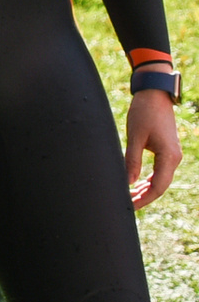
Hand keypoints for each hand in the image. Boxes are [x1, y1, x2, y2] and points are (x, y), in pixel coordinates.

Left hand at [125, 86, 180, 207]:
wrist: (155, 94)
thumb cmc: (144, 113)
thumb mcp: (135, 137)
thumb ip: (132, 160)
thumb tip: (128, 182)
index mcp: (169, 157)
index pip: (157, 186)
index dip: (144, 199)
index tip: (129, 206)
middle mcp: (174, 158)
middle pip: (160, 186)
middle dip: (144, 197)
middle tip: (126, 205)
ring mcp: (172, 154)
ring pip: (160, 179)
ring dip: (146, 190)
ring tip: (130, 198)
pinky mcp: (167, 150)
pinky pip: (160, 171)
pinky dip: (149, 180)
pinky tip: (138, 185)